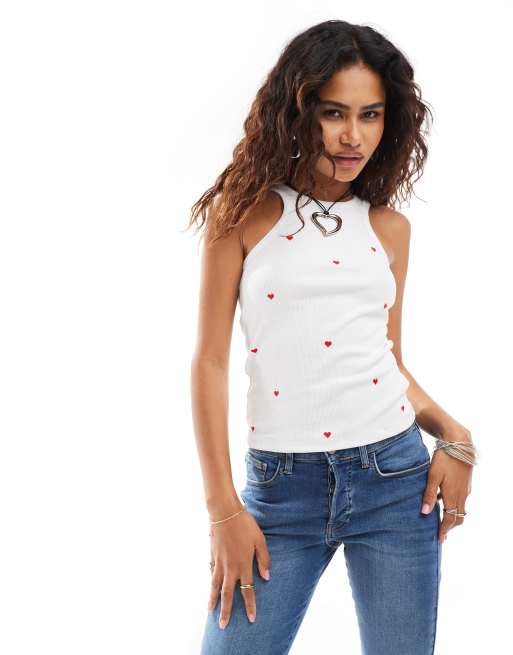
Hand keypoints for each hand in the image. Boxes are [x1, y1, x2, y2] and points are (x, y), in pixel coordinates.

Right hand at [207, 508, 270, 628]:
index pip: (247, 590)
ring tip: (210, 611)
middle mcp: (230, 567)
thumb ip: (264, 559)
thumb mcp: (260, 540)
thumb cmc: (245, 524)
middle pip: (227, 594)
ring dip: (213, 600)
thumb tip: (266, 577)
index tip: (251, 618)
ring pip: (215, 586)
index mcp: (243, 564)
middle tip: (223, 625)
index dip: (250, 605)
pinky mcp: (212, 556)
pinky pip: (211, 573)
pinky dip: (211, 582)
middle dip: (226, 611)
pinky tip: (211, 587)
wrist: (224, 512)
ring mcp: (219, 562)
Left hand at [420, 424, 472, 543]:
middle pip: (458, 517)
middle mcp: (462, 495)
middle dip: (450, 527)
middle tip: (441, 534)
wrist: (459, 444)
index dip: (444, 530)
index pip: (450, 519)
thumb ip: (429, 494)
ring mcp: (465, 489)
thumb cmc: (444, 459)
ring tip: (441, 520)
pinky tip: (442, 500)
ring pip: (460, 509)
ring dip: (452, 516)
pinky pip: (460, 499)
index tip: (439, 539)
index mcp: (453, 496)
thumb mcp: (432, 476)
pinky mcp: (465, 483)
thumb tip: (425, 513)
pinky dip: (453, 505)